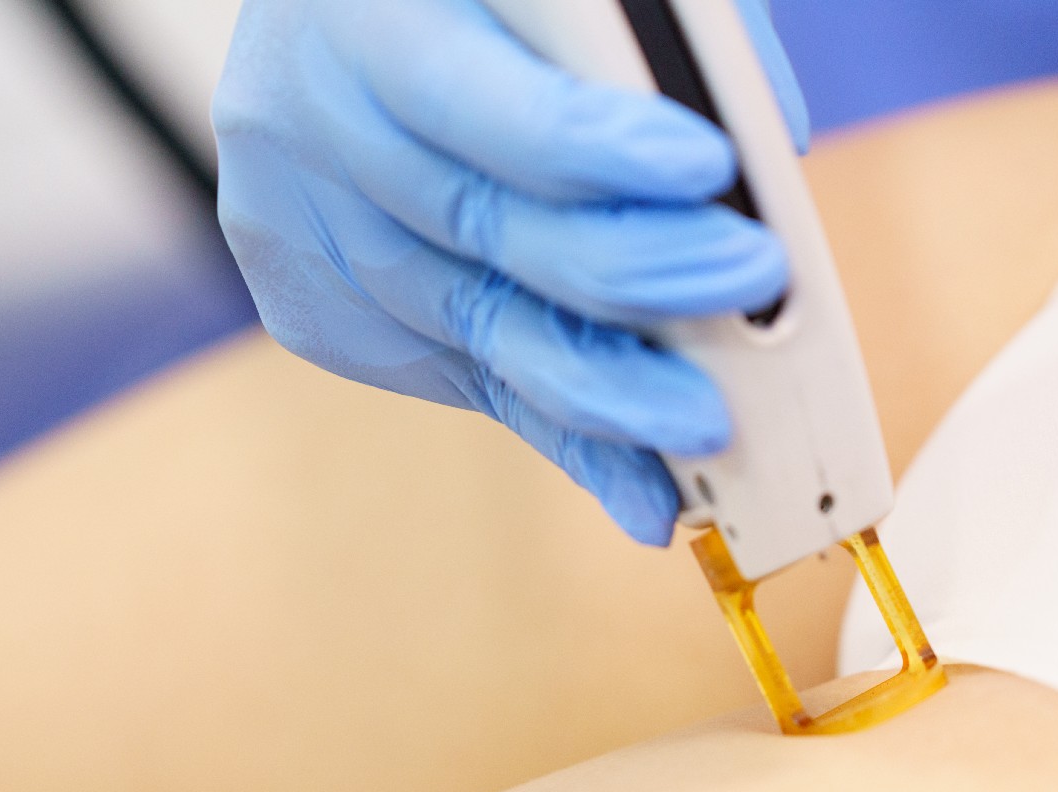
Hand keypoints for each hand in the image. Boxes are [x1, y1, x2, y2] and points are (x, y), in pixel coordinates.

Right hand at [213, 0, 810, 545]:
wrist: (325, 32)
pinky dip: (563, 426)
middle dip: (632, 273)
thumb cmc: (482, 9)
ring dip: (606, 393)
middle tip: (746, 288)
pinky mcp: (316, 312)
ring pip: (476, 329)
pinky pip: (461, 378)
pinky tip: (640, 478)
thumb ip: (649, 37)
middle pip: (486, 227)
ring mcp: (299, 227)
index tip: (706, 168)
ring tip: (704, 428)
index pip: (488, 98)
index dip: (597, 144)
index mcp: (365, 12)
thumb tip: (759, 162)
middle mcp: (309, 121)